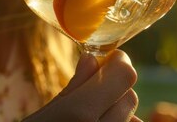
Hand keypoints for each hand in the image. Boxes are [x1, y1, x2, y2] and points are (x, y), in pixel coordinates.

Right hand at [24, 50, 140, 121]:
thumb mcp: (43, 115)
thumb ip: (73, 88)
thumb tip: (93, 59)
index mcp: (80, 113)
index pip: (124, 74)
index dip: (118, 62)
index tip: (109, 60)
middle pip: (130, 96)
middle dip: (115, 90)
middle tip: (93, 93)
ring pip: (133, 118)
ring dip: (117, 112)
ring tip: (92, 117)